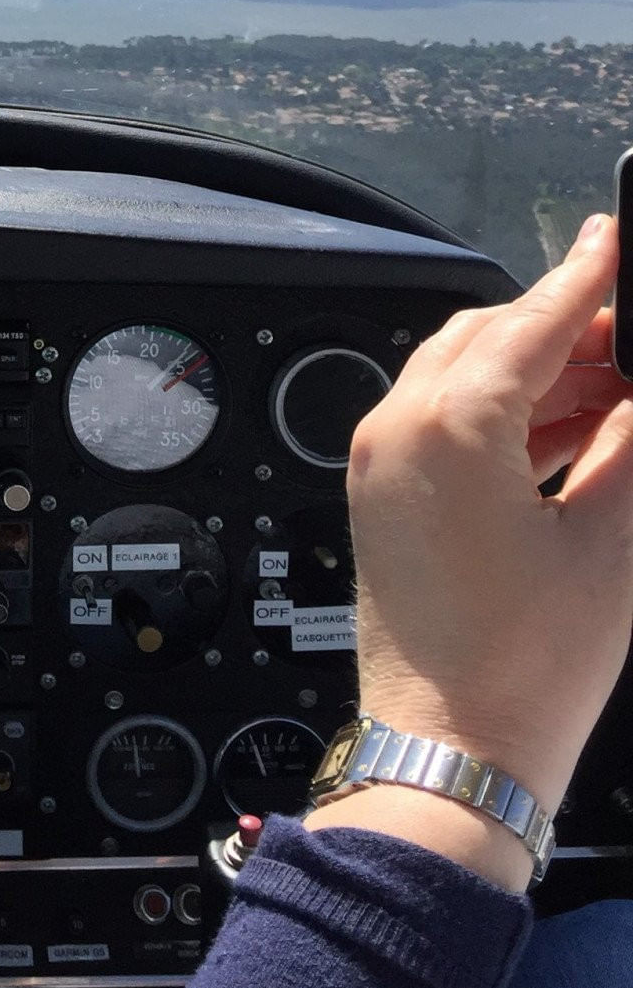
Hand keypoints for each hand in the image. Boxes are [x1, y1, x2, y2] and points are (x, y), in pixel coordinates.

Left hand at [313, 213, 632, 883]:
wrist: (451, 749)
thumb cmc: (526, 663)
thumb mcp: (615, 537)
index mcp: (446, 426)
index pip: (529, 320)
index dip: (586, 277)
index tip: (619, 238)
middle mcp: (394, 431)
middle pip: (487, 340)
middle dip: (566, 328)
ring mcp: (378, 466)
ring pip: (463, 380)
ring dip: (540, 373)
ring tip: (624, 387)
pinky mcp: (382, 500)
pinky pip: (445, 428)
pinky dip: (508, 416)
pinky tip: (575, 430)